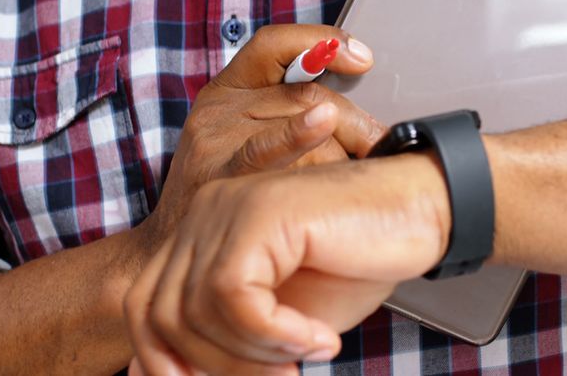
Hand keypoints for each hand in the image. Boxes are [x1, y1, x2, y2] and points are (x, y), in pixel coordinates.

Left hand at [124, 154, 450, 375]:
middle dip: (212, 367)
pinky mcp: (261, 213)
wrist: (422, 213)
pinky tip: (317, 338)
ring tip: (303, 356)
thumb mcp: (281, 322)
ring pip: (198, 310)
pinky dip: (277, 334)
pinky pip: (237, 297)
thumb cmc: (359, 260)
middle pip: (160, 313)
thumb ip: (228, 341)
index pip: (144, 307)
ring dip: (254, 354)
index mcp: (202, 233)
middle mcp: (205, 213)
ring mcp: (229, 207)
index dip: (163, 363)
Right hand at [133, 25, 385, 267]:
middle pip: (305, 92)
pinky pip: (266, 146)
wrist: (171, 253)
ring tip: (362, 170)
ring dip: (343, 146)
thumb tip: (363, 121)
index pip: (275, 45)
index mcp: (228, 92)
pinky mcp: (220, 176)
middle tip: (379, 144)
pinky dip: (301, 133)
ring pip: (300, 118)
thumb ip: (289, 118)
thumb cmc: (222, 198)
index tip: (361, 57)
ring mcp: (219, 141)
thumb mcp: (241, 141)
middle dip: (353, 118)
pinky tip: (322, 125)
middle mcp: (222, 110)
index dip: (322, 41)